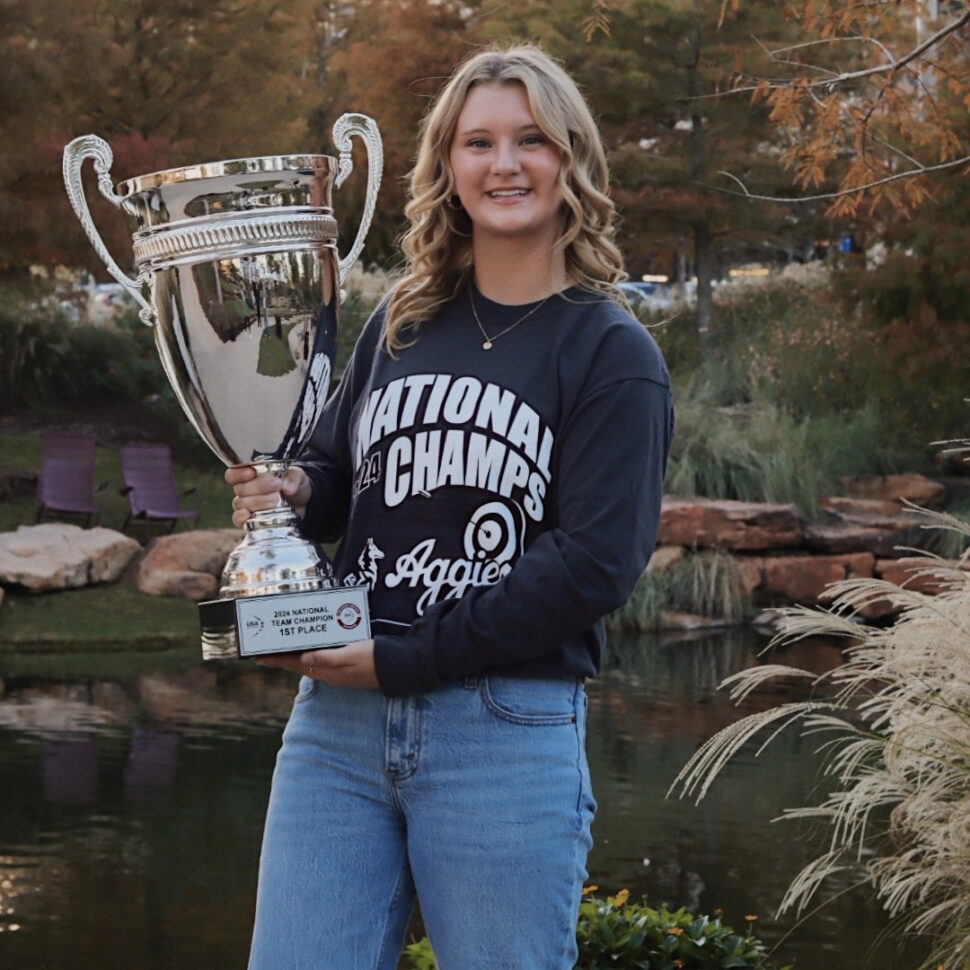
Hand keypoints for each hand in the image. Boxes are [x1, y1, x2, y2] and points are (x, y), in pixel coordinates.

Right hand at [226, 465, 310, 527]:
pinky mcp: (251, 521)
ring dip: (257, 502)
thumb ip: (294, 477)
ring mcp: (247, 506)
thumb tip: (288, 489)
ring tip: (276, 500)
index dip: (238, 474)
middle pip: (240, 489)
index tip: (252, 473)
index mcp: (251, 476)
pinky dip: (241, 518)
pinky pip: (238, 520)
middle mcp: (246, 491)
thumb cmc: (294, 486)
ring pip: (240, 504)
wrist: (303, 504)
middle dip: (258, 487)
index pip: (233, 474)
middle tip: (277, 485)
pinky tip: (248, 515)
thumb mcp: (298, 476)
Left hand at [256, 640, 378, 689]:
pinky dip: (312, 654)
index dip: (277, 660)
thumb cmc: (375, 659)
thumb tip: (303, 659)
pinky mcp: (347, 668)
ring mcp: (339, 673)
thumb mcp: (350, 655)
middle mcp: (330, 674)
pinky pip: (323, 661)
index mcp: (328, 672)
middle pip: (300, 665)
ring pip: (311, 664)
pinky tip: (312, 648)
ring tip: (284, 648)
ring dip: (296, 656)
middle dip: (282, 658)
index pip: (295, 665)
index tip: (258, 657)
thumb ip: (327, 658)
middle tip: (266, 650)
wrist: (399, 668)